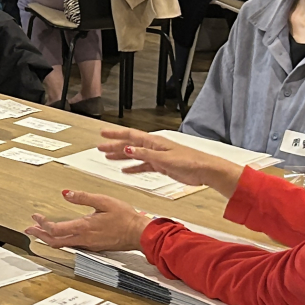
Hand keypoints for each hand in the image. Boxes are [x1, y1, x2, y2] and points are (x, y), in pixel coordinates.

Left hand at [25, 189, 151, 252]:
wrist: (138, 233)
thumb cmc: (125, 217)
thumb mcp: (103, 201)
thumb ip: (82, 198)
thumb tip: (65, 193)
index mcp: (84, 227)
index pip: (55, 229)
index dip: (42, 224)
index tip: (35, 217)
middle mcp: (83, 239)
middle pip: (55, 241)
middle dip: (40, 235)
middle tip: (29, 230)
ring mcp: (88, 244)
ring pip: (62, 245)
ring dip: (49, 238)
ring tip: (40, 232)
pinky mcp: (93, 246)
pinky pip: (72, 245)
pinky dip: (61, 240)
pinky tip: (60, 236)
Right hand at [98, 128, 242, 197]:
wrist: (204, 170)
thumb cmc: (189, 161)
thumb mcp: (164, 158)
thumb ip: (145, 154)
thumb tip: (128, 148)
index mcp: (154, 142)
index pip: (130, 136)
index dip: (116, 134)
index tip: (103, 133)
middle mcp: (154, 147)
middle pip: (130, 145)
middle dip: (114, 146)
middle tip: (100, 147)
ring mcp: (157, 156)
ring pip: (135, 155)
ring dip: (121, 156)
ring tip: (108, 157)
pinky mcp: (162, 166)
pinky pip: (143, 166)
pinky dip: (134, 167)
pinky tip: (125, 170)